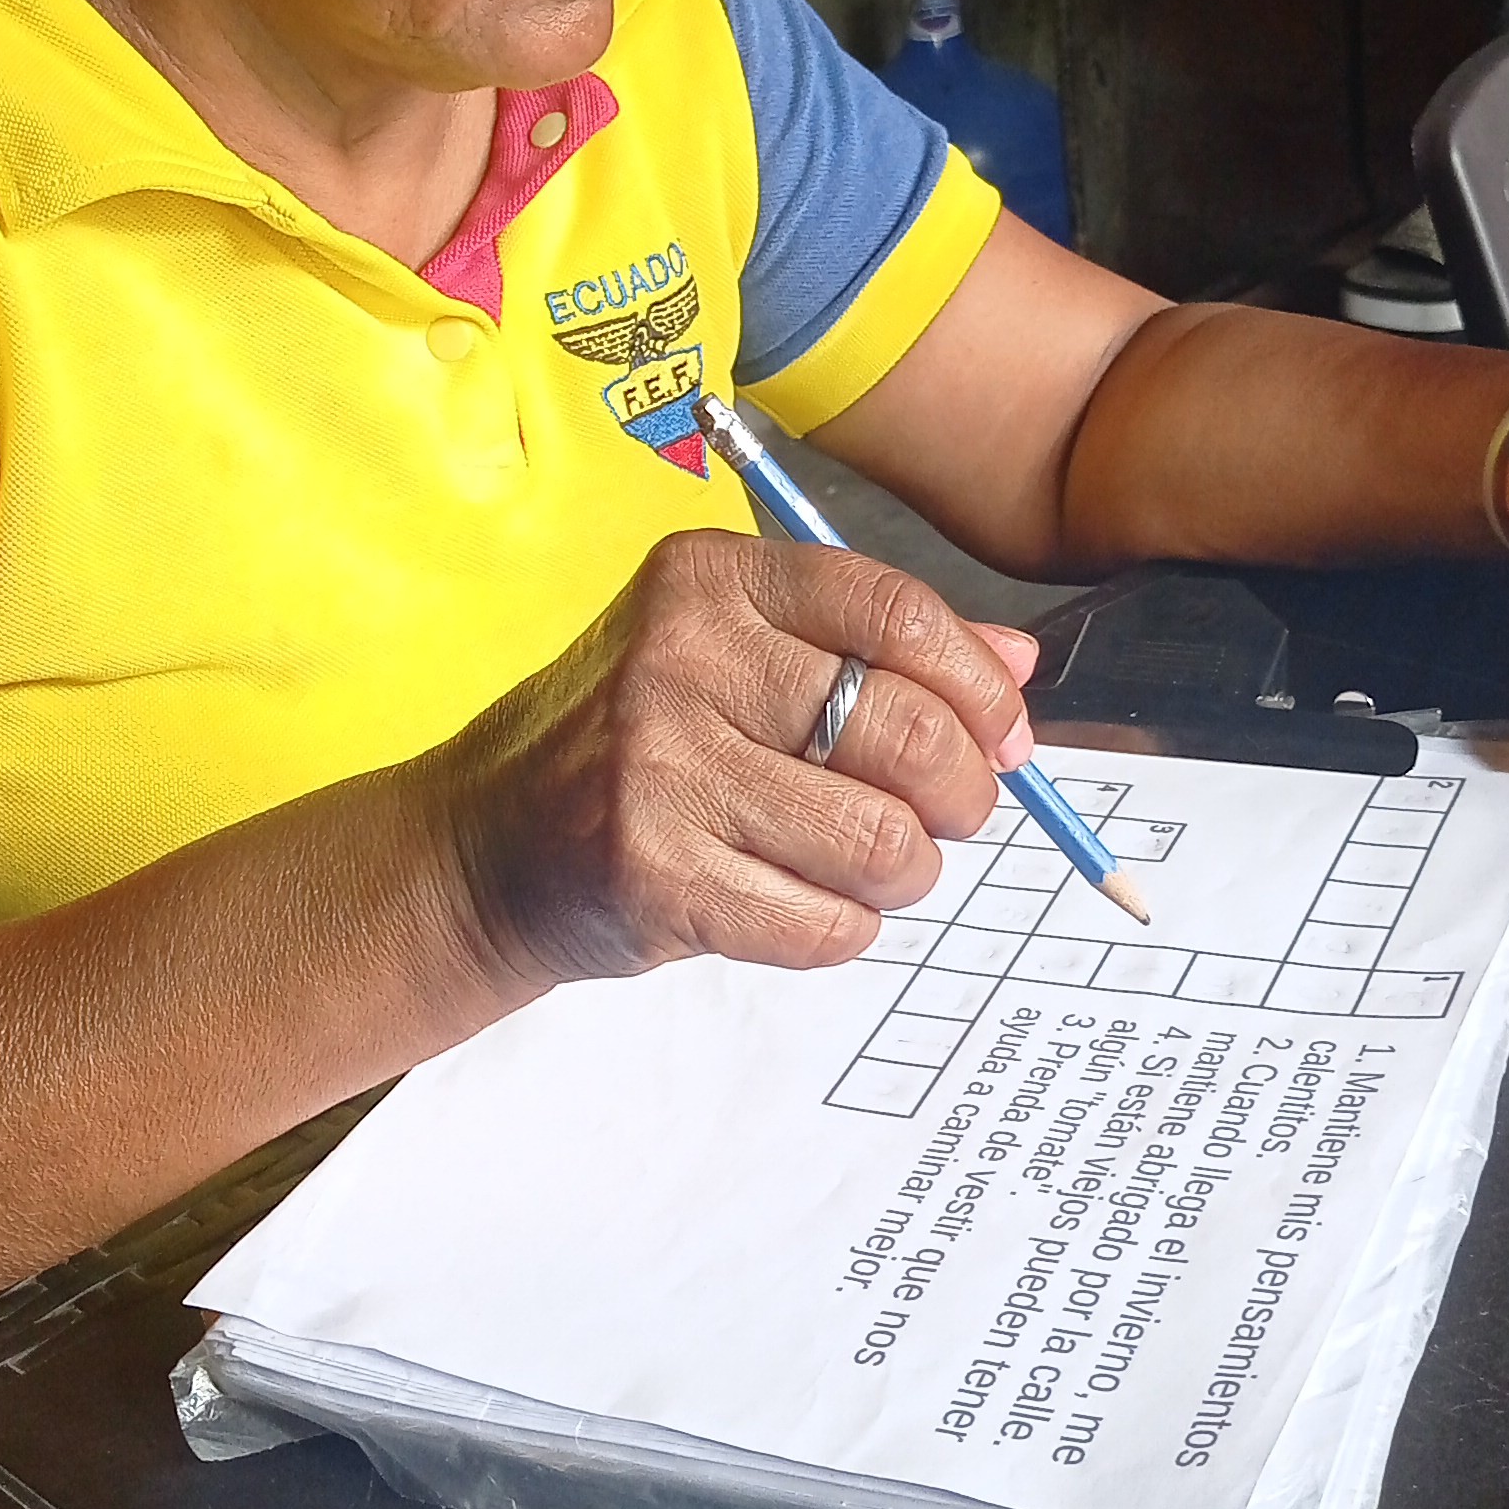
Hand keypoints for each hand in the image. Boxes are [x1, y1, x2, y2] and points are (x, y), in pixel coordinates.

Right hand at [436, 528, 1037, 984]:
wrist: (489, 846)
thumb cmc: (642, 743)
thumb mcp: (739, 656)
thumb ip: (875, 648)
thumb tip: (1018, 664)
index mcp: (712, 580)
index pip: (899, 617)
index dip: (981, 690)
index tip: (1006, 738)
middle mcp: (680, 658)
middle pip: (909, 734)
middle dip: (962, 795)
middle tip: (949, 816)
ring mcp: (660, 769)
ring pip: (880, 841)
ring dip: (905, 871)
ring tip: (872, 865)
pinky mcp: (654, 874)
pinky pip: (825, 924)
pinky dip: (843, 928)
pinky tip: (802, 902)